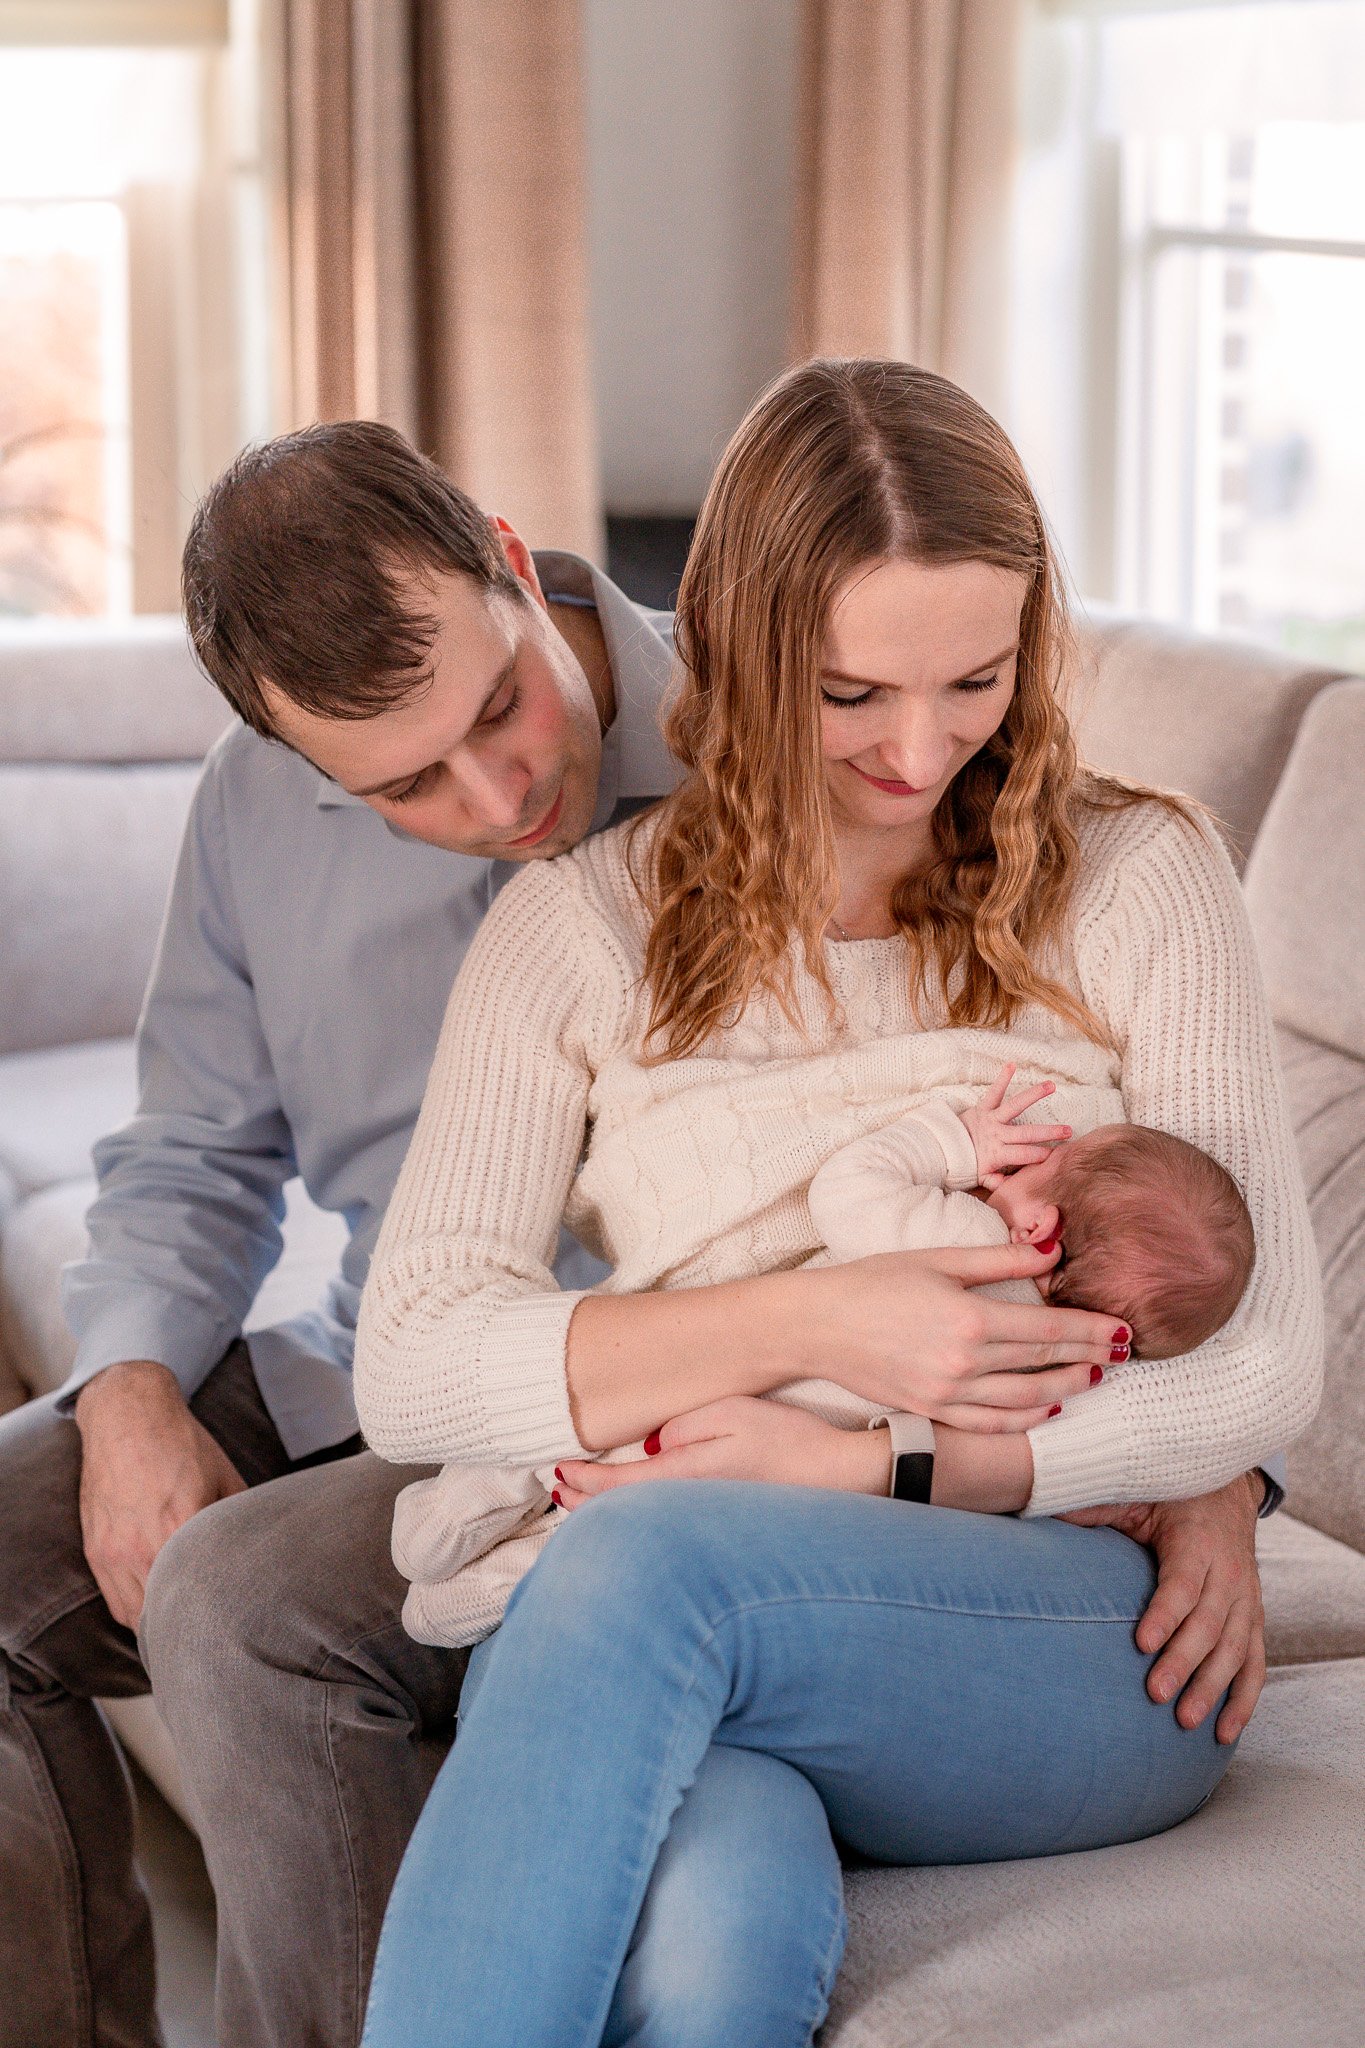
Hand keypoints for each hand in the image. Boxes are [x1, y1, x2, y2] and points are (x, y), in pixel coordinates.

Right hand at [75, 1359, 246, 1629]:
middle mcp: (142, 1546)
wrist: (127, 1414)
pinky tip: (155, 1611)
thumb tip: (263, 1548)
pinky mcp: (96, 1550)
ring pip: (136, 1616)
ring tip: (185, 1630)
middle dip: (188, 1627)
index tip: (233, 1626)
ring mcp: (113, 1552)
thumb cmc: (182, 1444)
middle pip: (166, 1614)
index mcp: (180, 1527)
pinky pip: (114, 1601)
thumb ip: (239, 1519)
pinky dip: (134, 1613)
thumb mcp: (225, 1477)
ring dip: (159, 1626)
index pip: (200, 1592)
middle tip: (214, 1636)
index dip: (217, 1614)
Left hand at [554, 1397, 889, 1507]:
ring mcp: (708, 1523)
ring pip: (643, 1522)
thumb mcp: (731, 1412)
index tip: (558, 1471)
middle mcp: (691, 1510)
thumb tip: (648, 1449)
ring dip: (609, 1511)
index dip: (582, 1483)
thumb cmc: (789, 1440)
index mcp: (687, 1479)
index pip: (616, 1489)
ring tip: (582, 1500)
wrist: (843, 1478)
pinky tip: (635, 1507)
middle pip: (623, 1515)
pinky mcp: (724, 1527)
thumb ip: (681, 1428)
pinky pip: (667, 1523)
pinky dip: (639, 1514)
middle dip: (585, 1504)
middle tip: (559, 1489)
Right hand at [809, 1241, 1126, 1432]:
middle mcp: (964, 1362)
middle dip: (1090, 1356)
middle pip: (1044, 1362)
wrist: (816, 1325)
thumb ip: (1000, 1260)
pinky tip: (1047, 1407)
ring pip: (1025, 1399)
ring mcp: (947, 1393)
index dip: (1091, 1329)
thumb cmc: (873, 1281)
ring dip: (1067, 1388)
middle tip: (1125, 1353)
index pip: (1048, 1328)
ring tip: (1095, 1377)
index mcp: (969, 1318)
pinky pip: (990, 1421)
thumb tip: (1052, 1251)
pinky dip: (1025, 1417)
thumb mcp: (938, 1260)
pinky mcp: (932, 1411)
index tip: (1124, 1329)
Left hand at [959, 1063, 1071, 1189]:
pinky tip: (1012, 1065)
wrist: (940, 1149)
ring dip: (1033, 1095)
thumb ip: (997, 1182)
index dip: (1039, 1155)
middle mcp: (996, 1134)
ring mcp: (990, 1119)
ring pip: (1014, 1106)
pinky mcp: (982, 1107)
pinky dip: (1002, 1078)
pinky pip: (993, 1092)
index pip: (1023, 1155)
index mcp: (997, 1154)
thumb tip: (1011, 1186)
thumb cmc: (965, 1164)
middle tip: (1068, 1130)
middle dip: (1048, 1132)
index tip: (1055, 1154)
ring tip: (1051, 1085)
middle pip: (1026, 1133)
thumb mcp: (980, 1178)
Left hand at [1062, 1471, 1265, 1743]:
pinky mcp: (1254, 1619)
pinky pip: (1255, 1663)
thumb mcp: (1135, 1492)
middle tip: (1155, 1694)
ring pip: (1236, 1650)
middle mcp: (1229, 1573)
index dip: (1164, 1615)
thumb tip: (1036, 1506)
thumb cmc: (1170, 1494)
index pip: (1182, 1584)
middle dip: (1184, 1662)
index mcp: (1197, 1542)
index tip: (1141, 1644)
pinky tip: (1224, 1732)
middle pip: (1210, 1624)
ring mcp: (1247, 1599)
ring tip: (1187, 1722)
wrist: (1226, 1488)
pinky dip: (1244, 1699)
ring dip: (1213, 1688)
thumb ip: (1093, 1506)